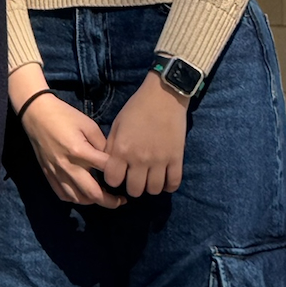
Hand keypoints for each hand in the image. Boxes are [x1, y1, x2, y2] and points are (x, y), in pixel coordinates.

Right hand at [10, 64, 123, 208]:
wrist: (36, 113)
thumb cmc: (63, 115)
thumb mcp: (88, 124)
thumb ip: (102, 143)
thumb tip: (112, 159)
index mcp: (80, 151)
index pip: (106, 169)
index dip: (120, 174)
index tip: (128, 175)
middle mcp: (68, 166)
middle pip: (93, 193)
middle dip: (110, 201)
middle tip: (121, 201)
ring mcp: (57, 172)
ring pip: (77, 198)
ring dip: (93, 201)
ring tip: (102, 197)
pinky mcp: (48, 173)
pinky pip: (62, 194)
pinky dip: (75, 198)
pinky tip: (82, 194)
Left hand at [102, 72, 188, 196]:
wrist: (163, 96)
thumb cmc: (136, 108)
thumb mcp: (117, 125)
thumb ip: (112, 146)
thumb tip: (108, 164)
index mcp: (122, 149)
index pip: (113, 180)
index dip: (113, 180)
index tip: (117, 175)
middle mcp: (140, 159)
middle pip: (134, 190)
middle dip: (131, 186)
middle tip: (133, 178)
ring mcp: (160, 161)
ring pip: (154, 190)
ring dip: (149, 187)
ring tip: (148, 178)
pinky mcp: (177, 159)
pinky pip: (173, 183)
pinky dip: (168, 186)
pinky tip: (163, 180)